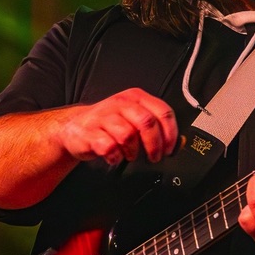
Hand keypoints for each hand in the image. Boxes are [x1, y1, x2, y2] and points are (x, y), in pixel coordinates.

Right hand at [59, 88, 178, 165]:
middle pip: (147, 123)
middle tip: (154, 157)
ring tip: (130, 155)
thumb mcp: (134, 120)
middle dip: (154, 145)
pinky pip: (108, 147)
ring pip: (128, 134)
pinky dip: (115, 157)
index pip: (163, 112)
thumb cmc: (108, 125)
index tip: (170, 149)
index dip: (170, 134)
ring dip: (133, 151)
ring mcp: (104, 117)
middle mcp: (121, 103)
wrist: (75, 128)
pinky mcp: (90, 132)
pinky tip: (114, 157)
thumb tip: (179, 142)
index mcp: (135, 98)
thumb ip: (157, 128)